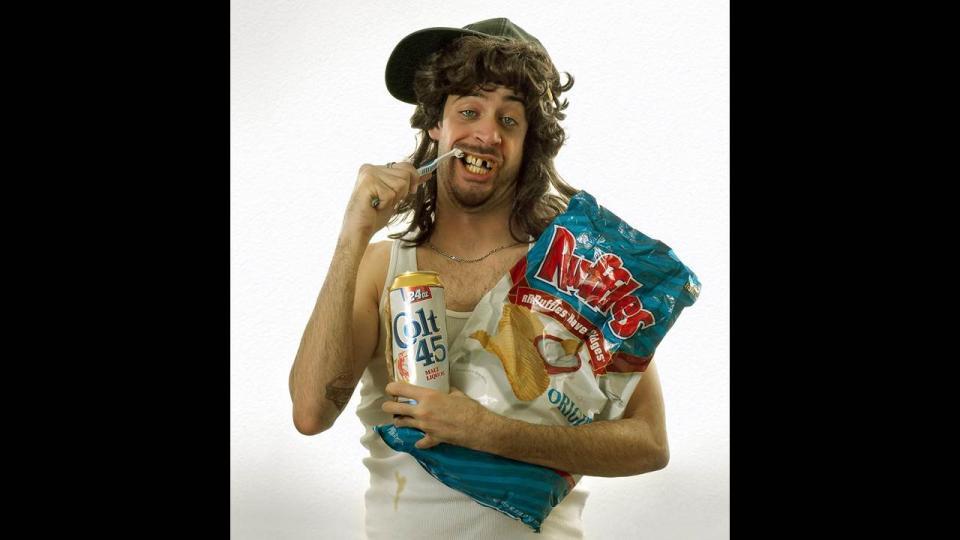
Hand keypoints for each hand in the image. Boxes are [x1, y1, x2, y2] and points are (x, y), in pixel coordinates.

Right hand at [341, 161, 424, 240]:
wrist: (359, 231)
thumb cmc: (375, 215)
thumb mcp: (395, 196)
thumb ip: (408, 183)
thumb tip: (428, 174)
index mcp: (375, 168)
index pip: (405, 165)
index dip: (413, 179)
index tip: (410, 191)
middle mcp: (370, 167)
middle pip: (406, 174)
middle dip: (402, 192)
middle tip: (386, 201)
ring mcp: (368, 174)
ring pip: (401, 184)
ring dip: (394, 199)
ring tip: (379, 204)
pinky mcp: (368, 183)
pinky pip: (391, 194)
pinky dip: (386, 204)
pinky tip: (374, 207)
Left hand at [382, 382, 497, 449]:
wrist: (479, 428)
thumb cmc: (469, 407)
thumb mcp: (457, 394)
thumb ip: (447, 391)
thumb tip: (445, 388)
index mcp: (428, 396)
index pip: (401, 389)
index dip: (392, 388)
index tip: (390, 389)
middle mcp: (422, 411)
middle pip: (395, 409)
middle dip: (388, 407)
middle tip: (389, 406)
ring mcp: (425, 427)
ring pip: (402, 424)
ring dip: (400, 421)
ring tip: (401, 419)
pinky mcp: (431, 439)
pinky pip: (420, 442)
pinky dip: (420, 441)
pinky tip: (421, 440)